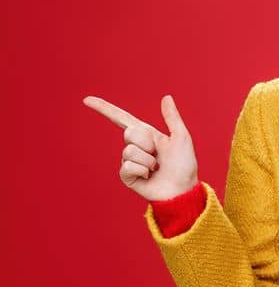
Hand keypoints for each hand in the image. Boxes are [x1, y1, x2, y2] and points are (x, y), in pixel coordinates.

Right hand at [83, 94, 198, 202]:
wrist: (183, 189)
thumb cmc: (184, 165)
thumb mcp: (181, 138)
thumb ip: (172, 118)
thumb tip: (166, 97)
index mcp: (146, 134)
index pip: (121, 118)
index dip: (104, 108)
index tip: (86, 100)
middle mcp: (135, 146)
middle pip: (129, 133)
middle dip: (147, 143)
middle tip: (159, 155)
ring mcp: (129, 161)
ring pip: (130, 152)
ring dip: (148, 160)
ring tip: (156, 168)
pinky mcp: (126, 175)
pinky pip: (128, 167)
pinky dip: (142, 171)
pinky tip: (148, 177)